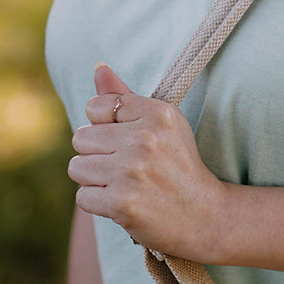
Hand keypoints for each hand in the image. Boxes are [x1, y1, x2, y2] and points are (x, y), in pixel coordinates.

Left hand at [69, 63, 225, 257]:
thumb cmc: (179, 166)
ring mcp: (131, 171)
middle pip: (80, 138)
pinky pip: (82, 197)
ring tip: (124, 184)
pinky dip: (99, 203)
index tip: (129, 142)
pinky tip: (124, 203)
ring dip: (95, 180)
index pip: (95, 107)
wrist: (206, 216)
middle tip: (128, 167)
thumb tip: (98, 67)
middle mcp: (144, 139)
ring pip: (76, 167)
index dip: (106, 127)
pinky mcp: (121, 203)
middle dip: (97, 155)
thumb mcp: (163, 125)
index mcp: (157, 113)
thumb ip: (125, 97)